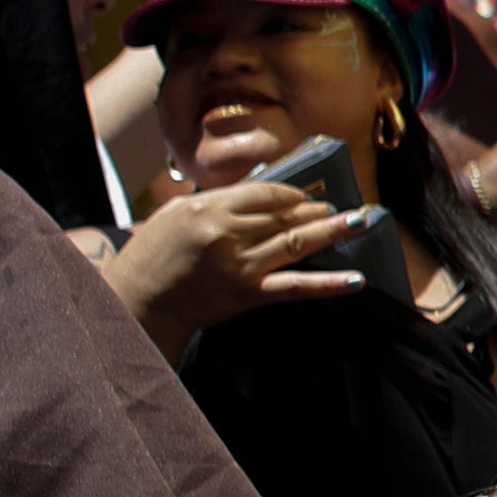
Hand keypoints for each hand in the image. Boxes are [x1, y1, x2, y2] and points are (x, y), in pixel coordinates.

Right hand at [105, 180, 370, 356]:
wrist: (137, 303)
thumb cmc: (151, 256)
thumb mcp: (174, 215)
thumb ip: (215, 202)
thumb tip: (257, 193)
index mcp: (207, 208)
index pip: (265, 193)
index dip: (292, 193)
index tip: (306, 195)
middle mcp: (226, 233)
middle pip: (285, 216)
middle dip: (317, 210)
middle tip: (339, 206)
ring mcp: (240, 264)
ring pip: (297, 242)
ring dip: (332, 231)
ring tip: (359, 222)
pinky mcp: (248, 293)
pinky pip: (296, 286)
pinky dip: (329, 283)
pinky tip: (356, 280)